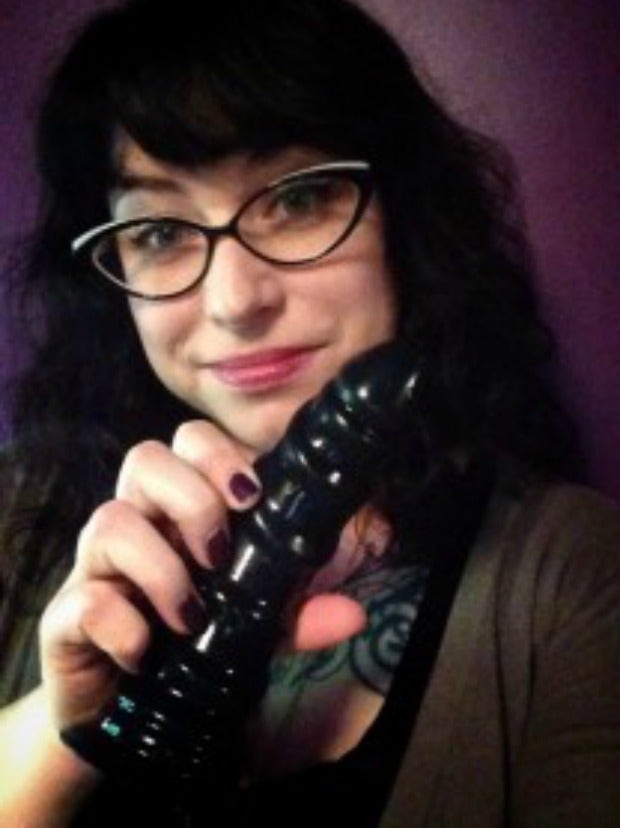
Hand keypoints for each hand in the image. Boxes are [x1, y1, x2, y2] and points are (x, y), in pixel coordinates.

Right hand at [39, 420, 365, 731]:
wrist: (129, 719)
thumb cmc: (193, 647)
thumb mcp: (257, 629)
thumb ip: (298, 614)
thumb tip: (353, 615)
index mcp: (180, 510)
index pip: (190, 442)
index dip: (217, 454)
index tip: (251, 497)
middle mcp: (137, 524)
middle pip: (144, 459)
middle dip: (191, 497)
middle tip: (220, 554)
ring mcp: (97, 567)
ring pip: (109, 521)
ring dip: (161, 566)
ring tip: (192, 617)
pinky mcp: (67, 618)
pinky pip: (83, 600)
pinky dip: (121, 623)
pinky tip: (146, 653)